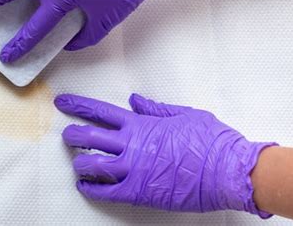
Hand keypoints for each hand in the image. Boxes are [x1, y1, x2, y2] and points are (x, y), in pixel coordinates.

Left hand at [55, 93, 275, 217]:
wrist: (229, 170)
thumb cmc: (211, 141)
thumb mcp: (184, 115)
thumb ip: (156, 109)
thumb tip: (136, 101)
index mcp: (142, 124)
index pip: (101, 111)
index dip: (79, 106)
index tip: (63, 103)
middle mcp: (132, 145)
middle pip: (90, 137)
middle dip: (73, 134)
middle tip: (66, 135)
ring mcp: (133, 169)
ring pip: (92, 164)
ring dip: (79, 162)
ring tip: (76, 161)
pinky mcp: (139, 192)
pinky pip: (106, 191)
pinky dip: (91, 188)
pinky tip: (84, 186)